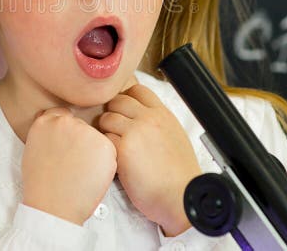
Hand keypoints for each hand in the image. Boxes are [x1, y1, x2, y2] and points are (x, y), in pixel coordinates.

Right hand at [21, 107, 117, 225]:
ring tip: (81, 171)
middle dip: (81, 141)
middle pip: (81, 126)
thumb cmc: (42, 185)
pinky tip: (91, 175)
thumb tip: (59, 129)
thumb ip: (47, 133)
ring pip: (96, 138)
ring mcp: (86, 132)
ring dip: (93, 151)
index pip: (62, 115)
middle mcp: (66, 122)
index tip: (66, 145)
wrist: (53, 207)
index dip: (66, 132)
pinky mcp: (105, 145)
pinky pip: (108, 150)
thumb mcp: (33, 150)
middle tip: (74, 163)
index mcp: (46, 121)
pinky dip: (104, 163)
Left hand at [98, 85, 201, 236]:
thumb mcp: (175, 136)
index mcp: (162, 114)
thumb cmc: (179, 174)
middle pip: (118, 101)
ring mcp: (135, 132)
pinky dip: (105, 147)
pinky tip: (113, 158)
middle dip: (112, 113)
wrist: (182, 196)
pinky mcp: (123, 149)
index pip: (137, 90)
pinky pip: (104, 139)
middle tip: (114, 129)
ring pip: (107, 118)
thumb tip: (143, 117)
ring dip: (106, 130)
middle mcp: (149, 119)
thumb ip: (158, 123)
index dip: (126, 99)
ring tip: (114, 146)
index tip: (124, 112)